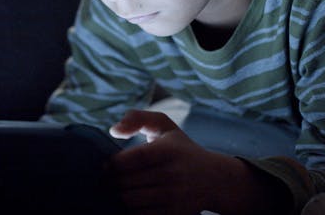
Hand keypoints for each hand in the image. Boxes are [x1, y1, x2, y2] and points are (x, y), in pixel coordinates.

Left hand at [108, 110, 287, 214]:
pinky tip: (131, 201)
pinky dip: (130, 210)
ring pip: (130, 201)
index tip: (107, 164)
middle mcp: (172, 174)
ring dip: (118, 196)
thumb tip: (114, 131)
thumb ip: (138, 118)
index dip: (112, 163)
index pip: (130, 159)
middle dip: (111, 181)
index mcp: (168, 150)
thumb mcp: (165, 126)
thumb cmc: (181, 149)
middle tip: (107, 179)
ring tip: (116, 190)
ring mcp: (174, 197)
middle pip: (126, 182)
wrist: (217, 180)